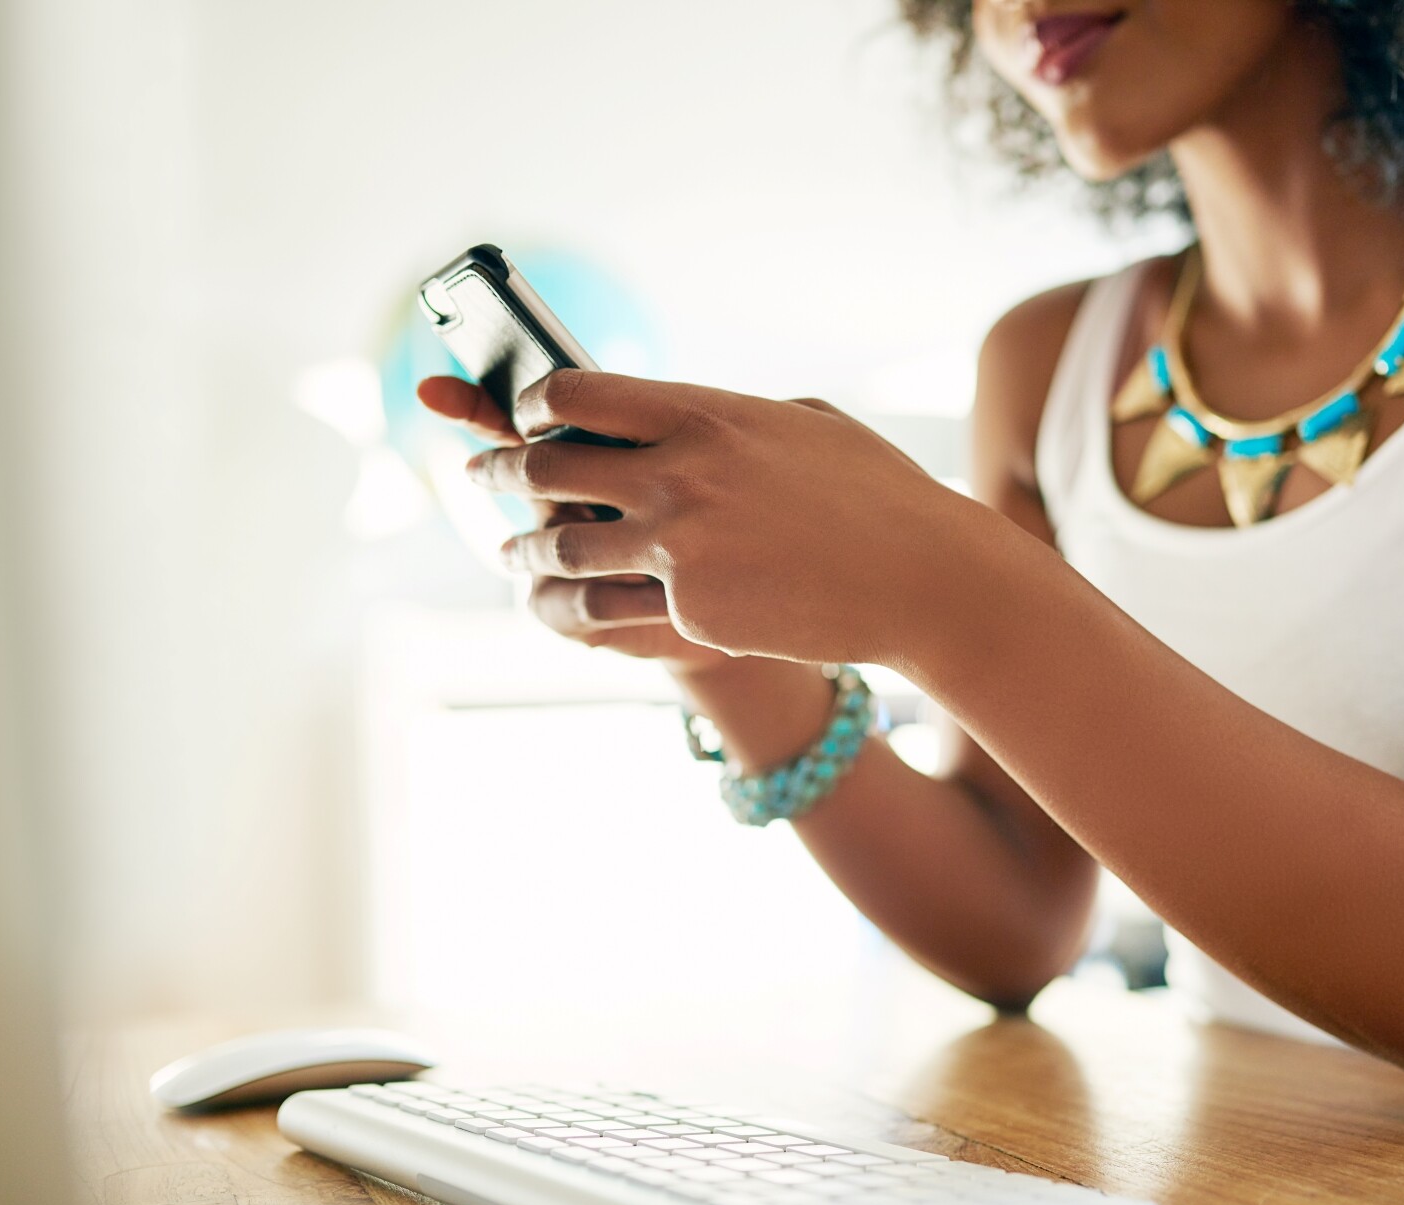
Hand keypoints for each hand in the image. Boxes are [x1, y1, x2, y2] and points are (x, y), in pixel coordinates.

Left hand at [459, 368, 975, 665]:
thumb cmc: (877, 494)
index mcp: (702, 414)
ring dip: (523, 551)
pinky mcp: (690, 611)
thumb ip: (733, 417)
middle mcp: (677, 473)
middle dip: (502, 472)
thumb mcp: (806, 424)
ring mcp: (678, 547)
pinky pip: (616, 609)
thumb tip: (688, 418)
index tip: (528, 417)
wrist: (923, 578)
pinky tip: (568, 610)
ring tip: (512, 555)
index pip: (575, 394)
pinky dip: (586, 609)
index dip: (536, 405)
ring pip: (561, 549)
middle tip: (481, 477)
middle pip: (547, 467)